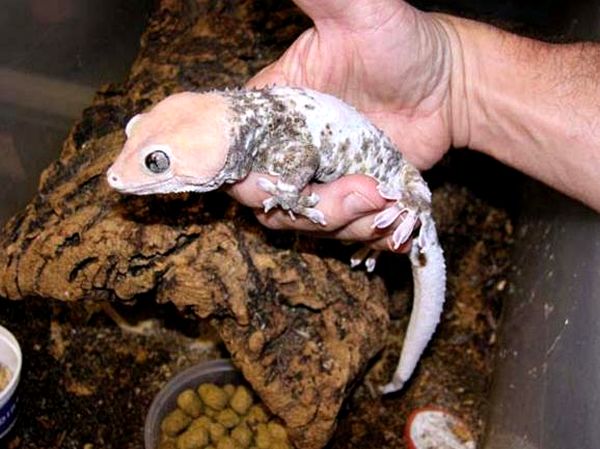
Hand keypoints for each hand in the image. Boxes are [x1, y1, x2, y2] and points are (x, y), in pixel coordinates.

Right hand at [229, 0, 459, 251]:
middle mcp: (289, 147)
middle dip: (305, 206)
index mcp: (276, 108)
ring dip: (344, 222)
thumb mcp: (360, 12)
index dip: (244, 169)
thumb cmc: (406, 44)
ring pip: (302, 222)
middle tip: (359, 189)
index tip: (284, 173)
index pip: (232, 148)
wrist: (450, 86)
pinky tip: (393, 223)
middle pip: (264, 197)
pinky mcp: (350, 199)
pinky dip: (365, 234)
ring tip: (383, 197)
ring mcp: (319, 178)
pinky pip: (340, 232)